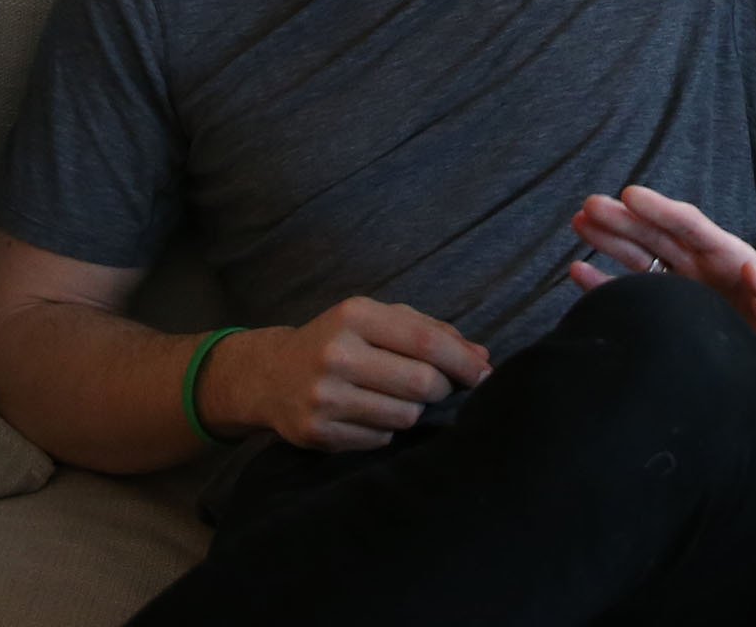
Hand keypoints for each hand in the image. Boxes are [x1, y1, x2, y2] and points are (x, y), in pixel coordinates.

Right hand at [201, 298, 489, 452]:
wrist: (270, 375)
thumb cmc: (339, 340)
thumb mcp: (378, 320)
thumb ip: (431, 332)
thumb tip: (482, 358)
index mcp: (355, 316)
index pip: (426, 342)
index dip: (464, 361)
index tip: (485, 374)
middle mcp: (337, 355)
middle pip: (422, 384)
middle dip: (443, 388)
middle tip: (441, 386)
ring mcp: (325, 397)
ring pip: (406, 415)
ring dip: (414, 409)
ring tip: (398, 396)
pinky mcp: (318, 432)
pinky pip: (381, 439)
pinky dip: (387, 428)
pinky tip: (370, 412)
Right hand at [569, 184, 755, 386]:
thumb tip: (750, 267)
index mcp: (728, 257)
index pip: (689, 226)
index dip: (660, 210)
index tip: (630, 194)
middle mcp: (700, 266)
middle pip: (656, 236)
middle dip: (624, 220)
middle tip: (590, 206)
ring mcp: (683, 287)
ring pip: (641, 256)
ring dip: (611, 239)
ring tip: (581, 222)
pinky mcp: (672, 312)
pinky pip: (634, 291)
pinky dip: (605, 283)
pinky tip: (579, 272)